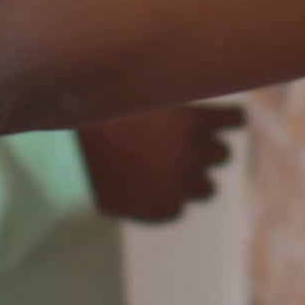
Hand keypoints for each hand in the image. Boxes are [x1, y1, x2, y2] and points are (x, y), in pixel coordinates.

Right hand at [78, 103, 244, 222]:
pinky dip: (163, 199)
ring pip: (207, 188)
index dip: (226, 120)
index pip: (236, 121)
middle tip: (176, 144)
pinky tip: (138, 185)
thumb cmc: (100, 115)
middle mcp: (197, 153)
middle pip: (223, 154)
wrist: (67, 156)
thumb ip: (176, 98)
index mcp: (196, 120)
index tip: (219, 121)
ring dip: (190, 179)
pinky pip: (176, 206)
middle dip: (205, 150)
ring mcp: (182, 185)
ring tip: (159, 169)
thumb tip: (198, 94)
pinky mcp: (165, 210)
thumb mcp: (142, 94)